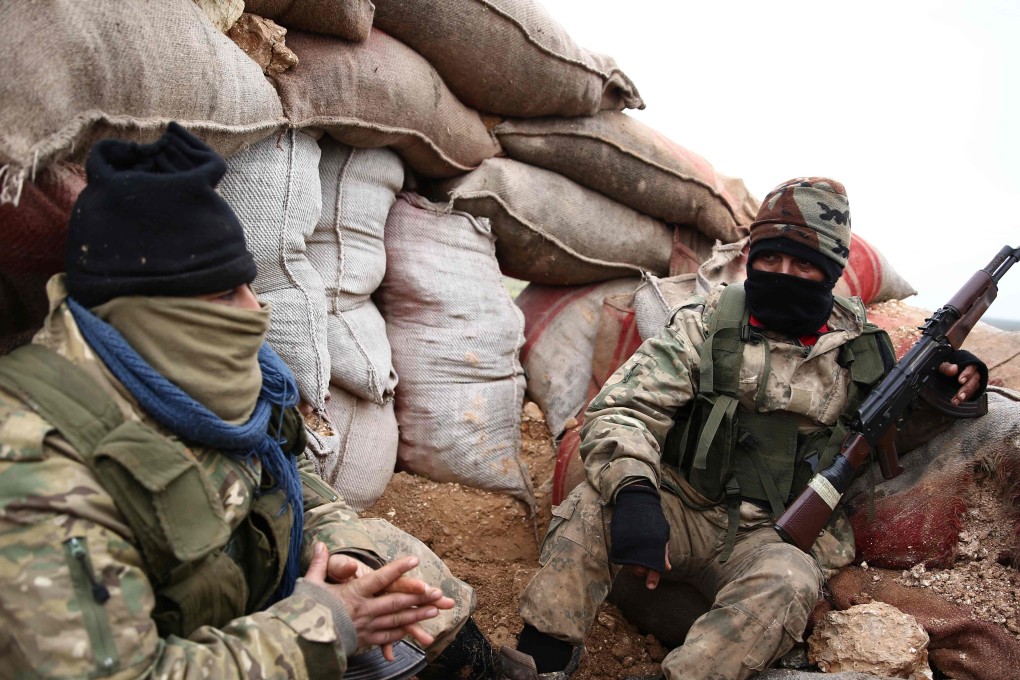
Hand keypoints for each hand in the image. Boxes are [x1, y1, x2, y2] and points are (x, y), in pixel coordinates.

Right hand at [305, 542, 453, 658]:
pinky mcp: (364, 641)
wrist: (302, 641)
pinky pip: (386, 637)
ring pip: (395, 621)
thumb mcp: (311, 584)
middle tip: (436, 592)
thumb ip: (320, 563)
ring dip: (415, 615)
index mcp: (353, 593)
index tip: (414, 559)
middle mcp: (364, 610)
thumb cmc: (307, 610)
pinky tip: (412, 630)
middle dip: (417, 596)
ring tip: (433, 611)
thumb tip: (320, 543)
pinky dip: (400, 633)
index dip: (398, 568)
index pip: (380, 578)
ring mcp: (366, 627)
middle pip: (395, 601)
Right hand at [609, 481, 670, 589]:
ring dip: (632, 565)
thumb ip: (663, 551)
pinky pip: (620, 556)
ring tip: (635, 557)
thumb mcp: (662, 533)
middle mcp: (642, 546)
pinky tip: (627, 553)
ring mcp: (629, 544)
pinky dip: (625, 558)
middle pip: (639, 569)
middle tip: (642, 567)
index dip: (653, 578)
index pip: (654, 566)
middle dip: (641, 570)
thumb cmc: (651, 516)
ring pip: (629, 564)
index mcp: (655, 544)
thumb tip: (667, 568)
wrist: (636, 499)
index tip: (651, 586)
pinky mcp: (618, 540)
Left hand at [938, 352, 985, 405]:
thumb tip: (954, 369)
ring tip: (956, 401)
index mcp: (968, 361)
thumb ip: (946, 366)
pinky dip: (969, 396)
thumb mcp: (941, 363)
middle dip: (967, 388)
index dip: (967, 374)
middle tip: (960, 396)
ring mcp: (974, 378)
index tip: (960, 381)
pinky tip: (961, 401)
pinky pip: (974, 391)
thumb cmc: (943, 363)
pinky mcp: (973, 385)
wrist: (944, 369)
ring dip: (967, 395)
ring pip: (975, 386)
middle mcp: (974, 370)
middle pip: (975, 379)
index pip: (971, 367)